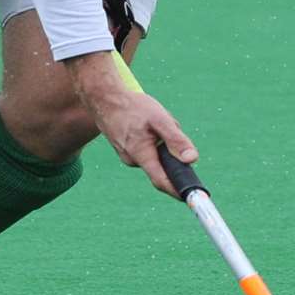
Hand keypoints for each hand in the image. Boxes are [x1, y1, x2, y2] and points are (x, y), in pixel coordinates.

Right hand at [73, 55, 196, 197]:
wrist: (103, 97)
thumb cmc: (132, 107)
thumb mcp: (160, 119)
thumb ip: (176, 140)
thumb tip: (192, 160)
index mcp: (141, 155)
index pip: (162, 181)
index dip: (177, 190)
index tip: (191, 198)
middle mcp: (132, 160)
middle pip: (161, 164)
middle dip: (170, 150)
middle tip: (168, 126)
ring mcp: (127, 155)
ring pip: (154, 153)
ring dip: (160, 141)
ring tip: (153, 120)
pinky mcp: (124, 149)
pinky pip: (146, 148)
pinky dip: (151, 138)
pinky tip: (145, 122)